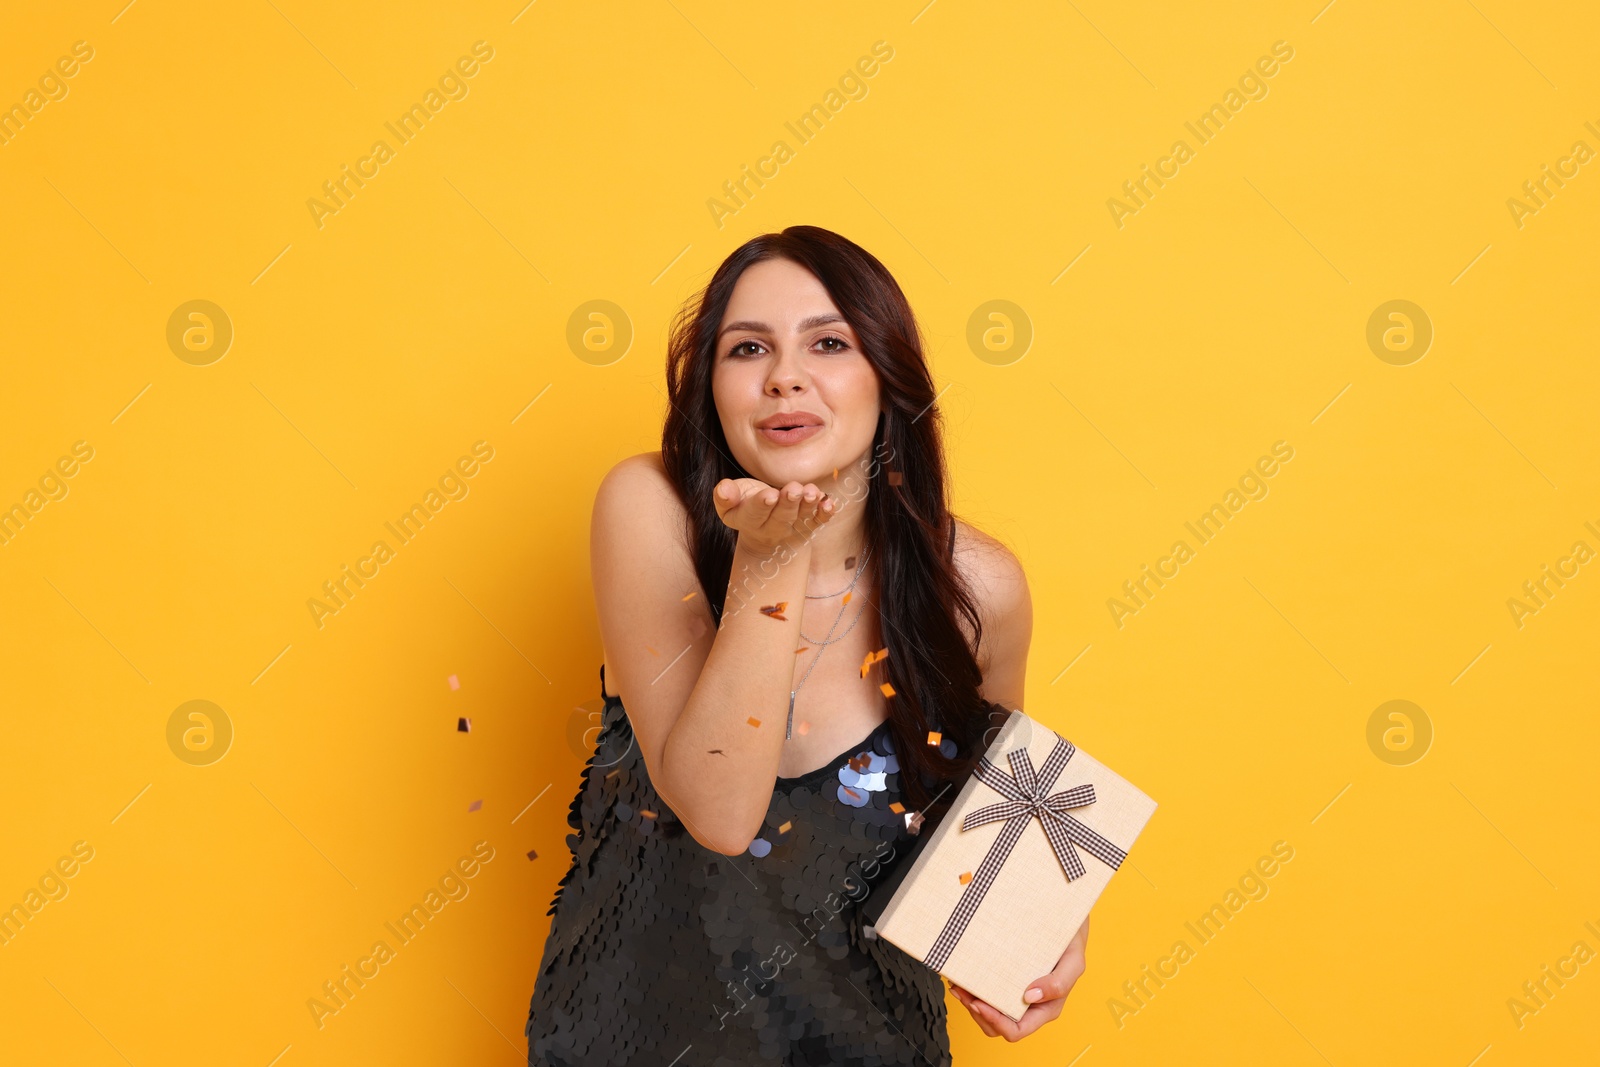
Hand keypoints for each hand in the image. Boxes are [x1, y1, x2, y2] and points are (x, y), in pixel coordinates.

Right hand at [713, 477, 834, 551]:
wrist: (764, 532)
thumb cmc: (744, 506)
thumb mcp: (729, 503)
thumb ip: (724, 496)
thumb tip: (724, 489)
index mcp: (748, 521)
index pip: (755, 513)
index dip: (762, 504)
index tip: (770, 495)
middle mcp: (772, 528)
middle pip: (782, 517)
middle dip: (788, 503)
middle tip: (793, 489)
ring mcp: (792, 528)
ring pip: (802, 518)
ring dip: (809, 505)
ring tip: (813, 492)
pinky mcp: (809, 525)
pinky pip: (819, 521)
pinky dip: (825, 513)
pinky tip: (829, 502)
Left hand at [949, 915, 1087, 1040]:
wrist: (1062, 923)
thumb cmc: (1070, 944)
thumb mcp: (1073, 962)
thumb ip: (1059, 983)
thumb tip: (1031, 998)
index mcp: (1045, 1009)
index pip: (1017, 1031)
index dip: (995, 1022)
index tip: (978, 1002)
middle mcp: (1029, 1007)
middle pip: (996, 1025)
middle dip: (975, 1011)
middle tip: (960, 990)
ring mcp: (1015, 995)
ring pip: (987, 1013)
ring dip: (969, 1001)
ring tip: (957, 984)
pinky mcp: (1005, 982)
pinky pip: (985, 994)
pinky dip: (971, 989)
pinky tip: (962, 976)